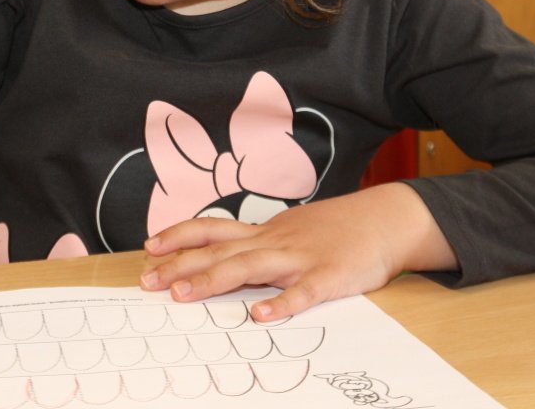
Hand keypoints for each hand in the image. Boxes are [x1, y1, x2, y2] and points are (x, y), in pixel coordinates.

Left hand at [139, 183, 457, 321]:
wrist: (386, 218)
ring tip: (183, 295)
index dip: (180, 236)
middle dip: (182, 265)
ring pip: (251, 267)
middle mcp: (276, 241)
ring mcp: (301, 257)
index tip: (149, 246)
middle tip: (148, 280)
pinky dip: (282, 304)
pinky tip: (262, 317)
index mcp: (267, 231)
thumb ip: (262, 244)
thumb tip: (227, 259)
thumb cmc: (337, 229)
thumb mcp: (293, 230)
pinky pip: (304, 292)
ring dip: (215, 280)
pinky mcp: (330, 277)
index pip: (215, 229)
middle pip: (222, 251)